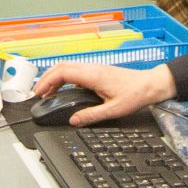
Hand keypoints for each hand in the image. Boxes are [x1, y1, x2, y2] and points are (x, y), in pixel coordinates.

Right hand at [30, 62, 175, 126]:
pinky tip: (62, 89)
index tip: (38, 93)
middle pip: (61, 67)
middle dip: (45, 78)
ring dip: (54, 77)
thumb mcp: (113, 110)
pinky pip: (74, 70)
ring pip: (67, 67)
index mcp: (93, 75)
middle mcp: (92, 68)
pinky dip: (63, 78)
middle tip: (37, 94)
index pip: (62, 73)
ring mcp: (94, 68)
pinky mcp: (97, 71)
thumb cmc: (135, 94)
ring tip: (46, 92)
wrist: (150, 84)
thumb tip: (73, 120)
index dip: (47, 82)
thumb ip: (91, 115)